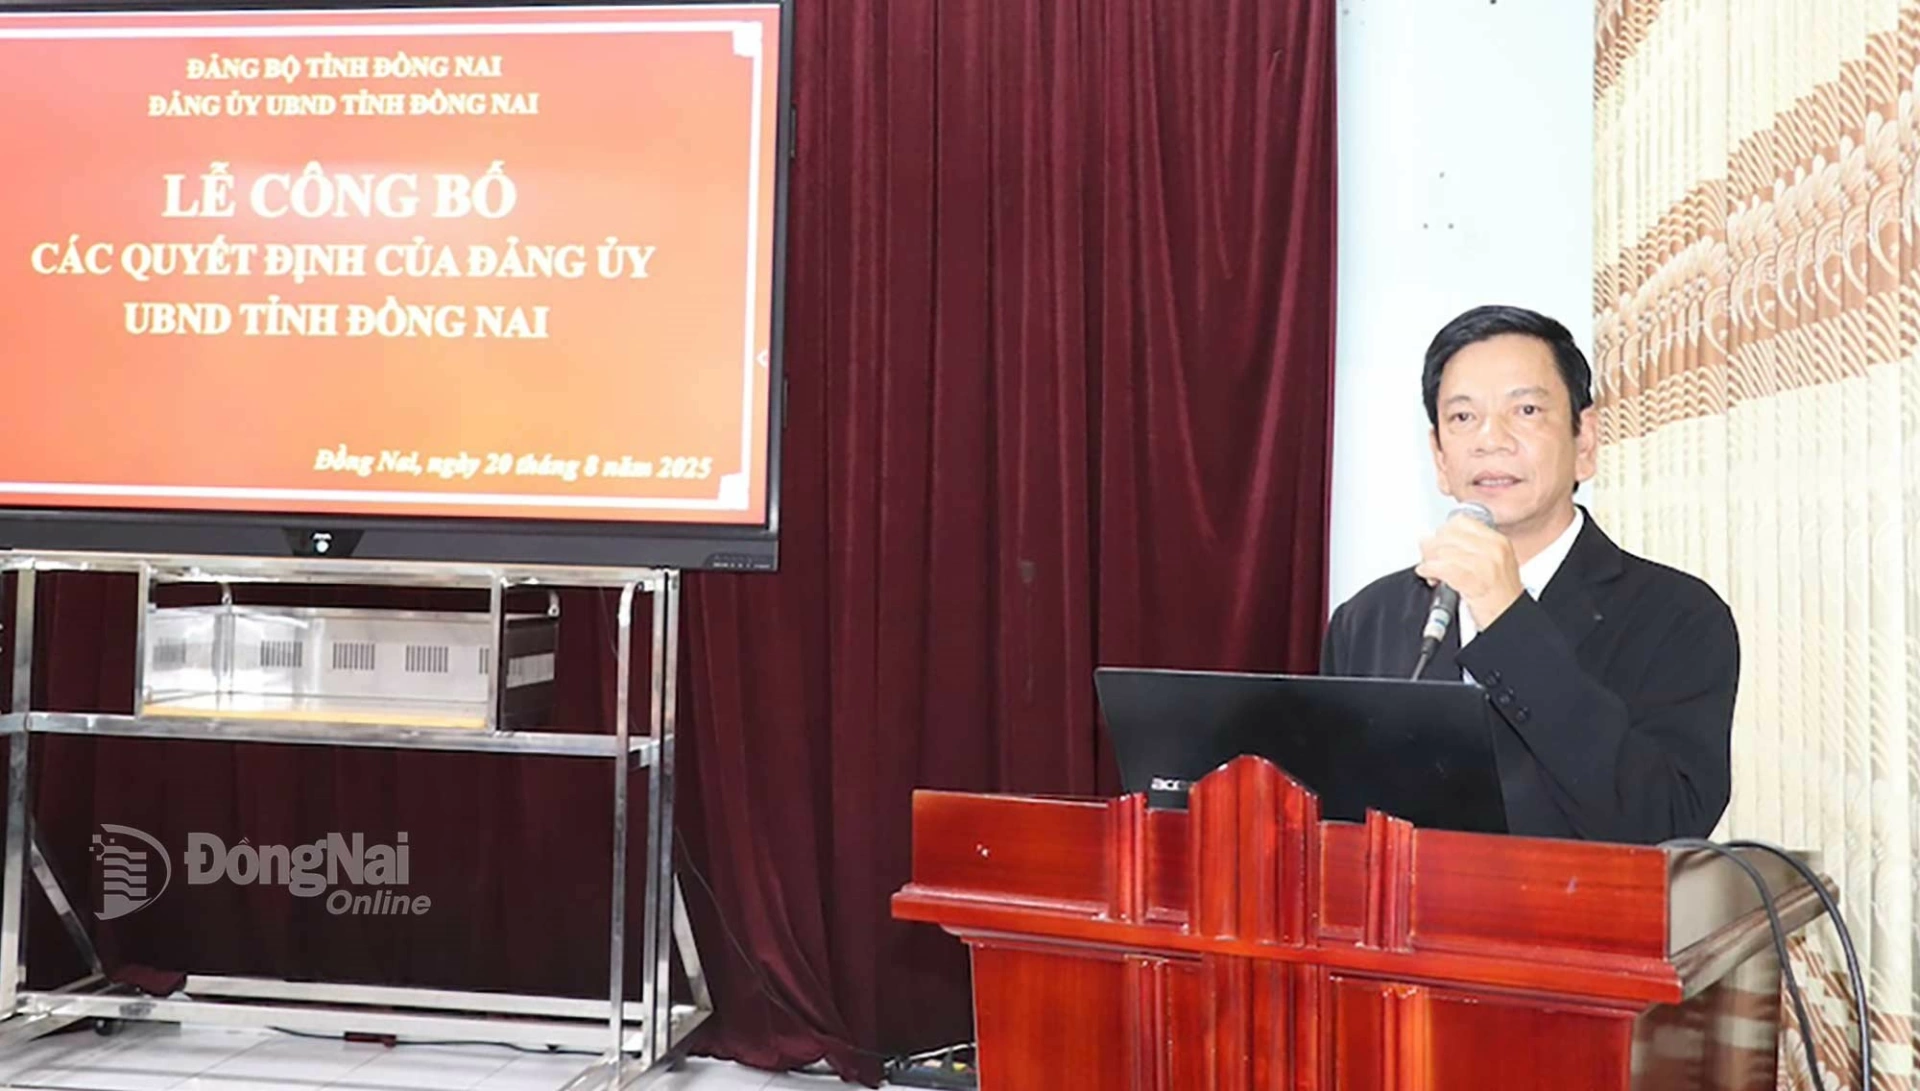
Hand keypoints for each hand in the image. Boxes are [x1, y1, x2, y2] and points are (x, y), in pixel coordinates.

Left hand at [1417, 515, 1525, 630]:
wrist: (1510, 618)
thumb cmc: (1499, 597)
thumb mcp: (1492, 563)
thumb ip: (1467, 549)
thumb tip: (1432, 540)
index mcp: (1498, 541)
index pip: (1461, 522)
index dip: (1443, 532)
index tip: (1438, 543)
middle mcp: (1493, 549)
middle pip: (1448, 535)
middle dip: (1432, 547)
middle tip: (1430, 560)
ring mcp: (1485, 564)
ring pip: (1443, 551)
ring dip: (1429, 561)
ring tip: (1431, 573)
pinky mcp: (1474, 581)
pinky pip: (1442, 568)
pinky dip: (1429, 570)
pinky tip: (1428, 576)